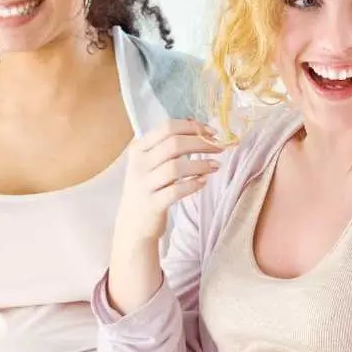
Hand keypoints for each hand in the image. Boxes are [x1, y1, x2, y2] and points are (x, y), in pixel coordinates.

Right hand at [112, 119, 222, 247]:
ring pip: (176, 167)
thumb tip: (200, 130)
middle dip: (201, 143)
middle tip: (219, 147)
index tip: (211, 131)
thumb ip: (168, 147)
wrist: (132, 225)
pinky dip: (193, 184)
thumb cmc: (148, 190)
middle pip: (174, 144)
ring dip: (200, 164)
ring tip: (216, 165)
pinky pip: (176, 191)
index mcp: (139, 148)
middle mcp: (139, 164)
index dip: (192, 126)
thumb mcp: (150, 164)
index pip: (167, 127)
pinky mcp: (152, 204)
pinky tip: (204, 182)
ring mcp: (144, 184)